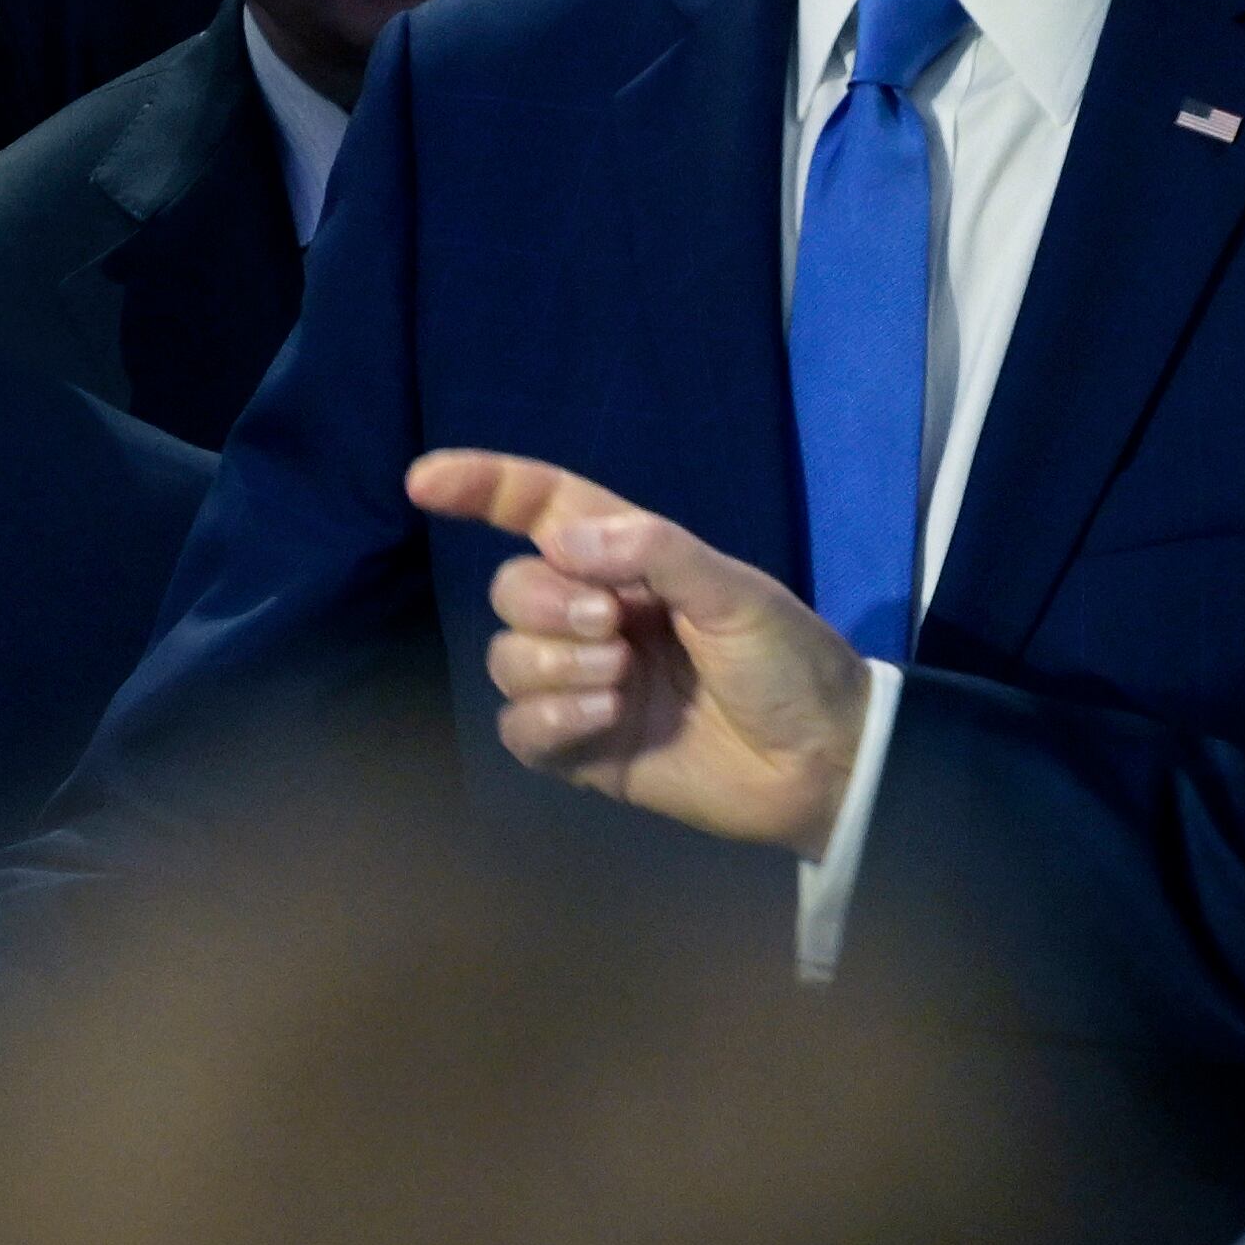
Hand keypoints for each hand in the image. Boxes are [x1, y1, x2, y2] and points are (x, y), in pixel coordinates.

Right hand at [404, 448, 872, 859]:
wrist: (820, 763)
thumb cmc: (788, 662)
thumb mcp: (737, 591)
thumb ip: (653, 552)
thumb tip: (562, 540)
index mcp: (630, 559)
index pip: (539, 508)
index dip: (481, 487)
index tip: (424, 482)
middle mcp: (596, 614)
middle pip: (511, 589)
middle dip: (546, 604)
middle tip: (614, 628)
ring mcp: (584, 683)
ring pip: (507, 658)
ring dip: (553, 664)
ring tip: (621, 681)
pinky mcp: (583, 750)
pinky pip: (520, 727)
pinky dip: (549, 717)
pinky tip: (602, 720)